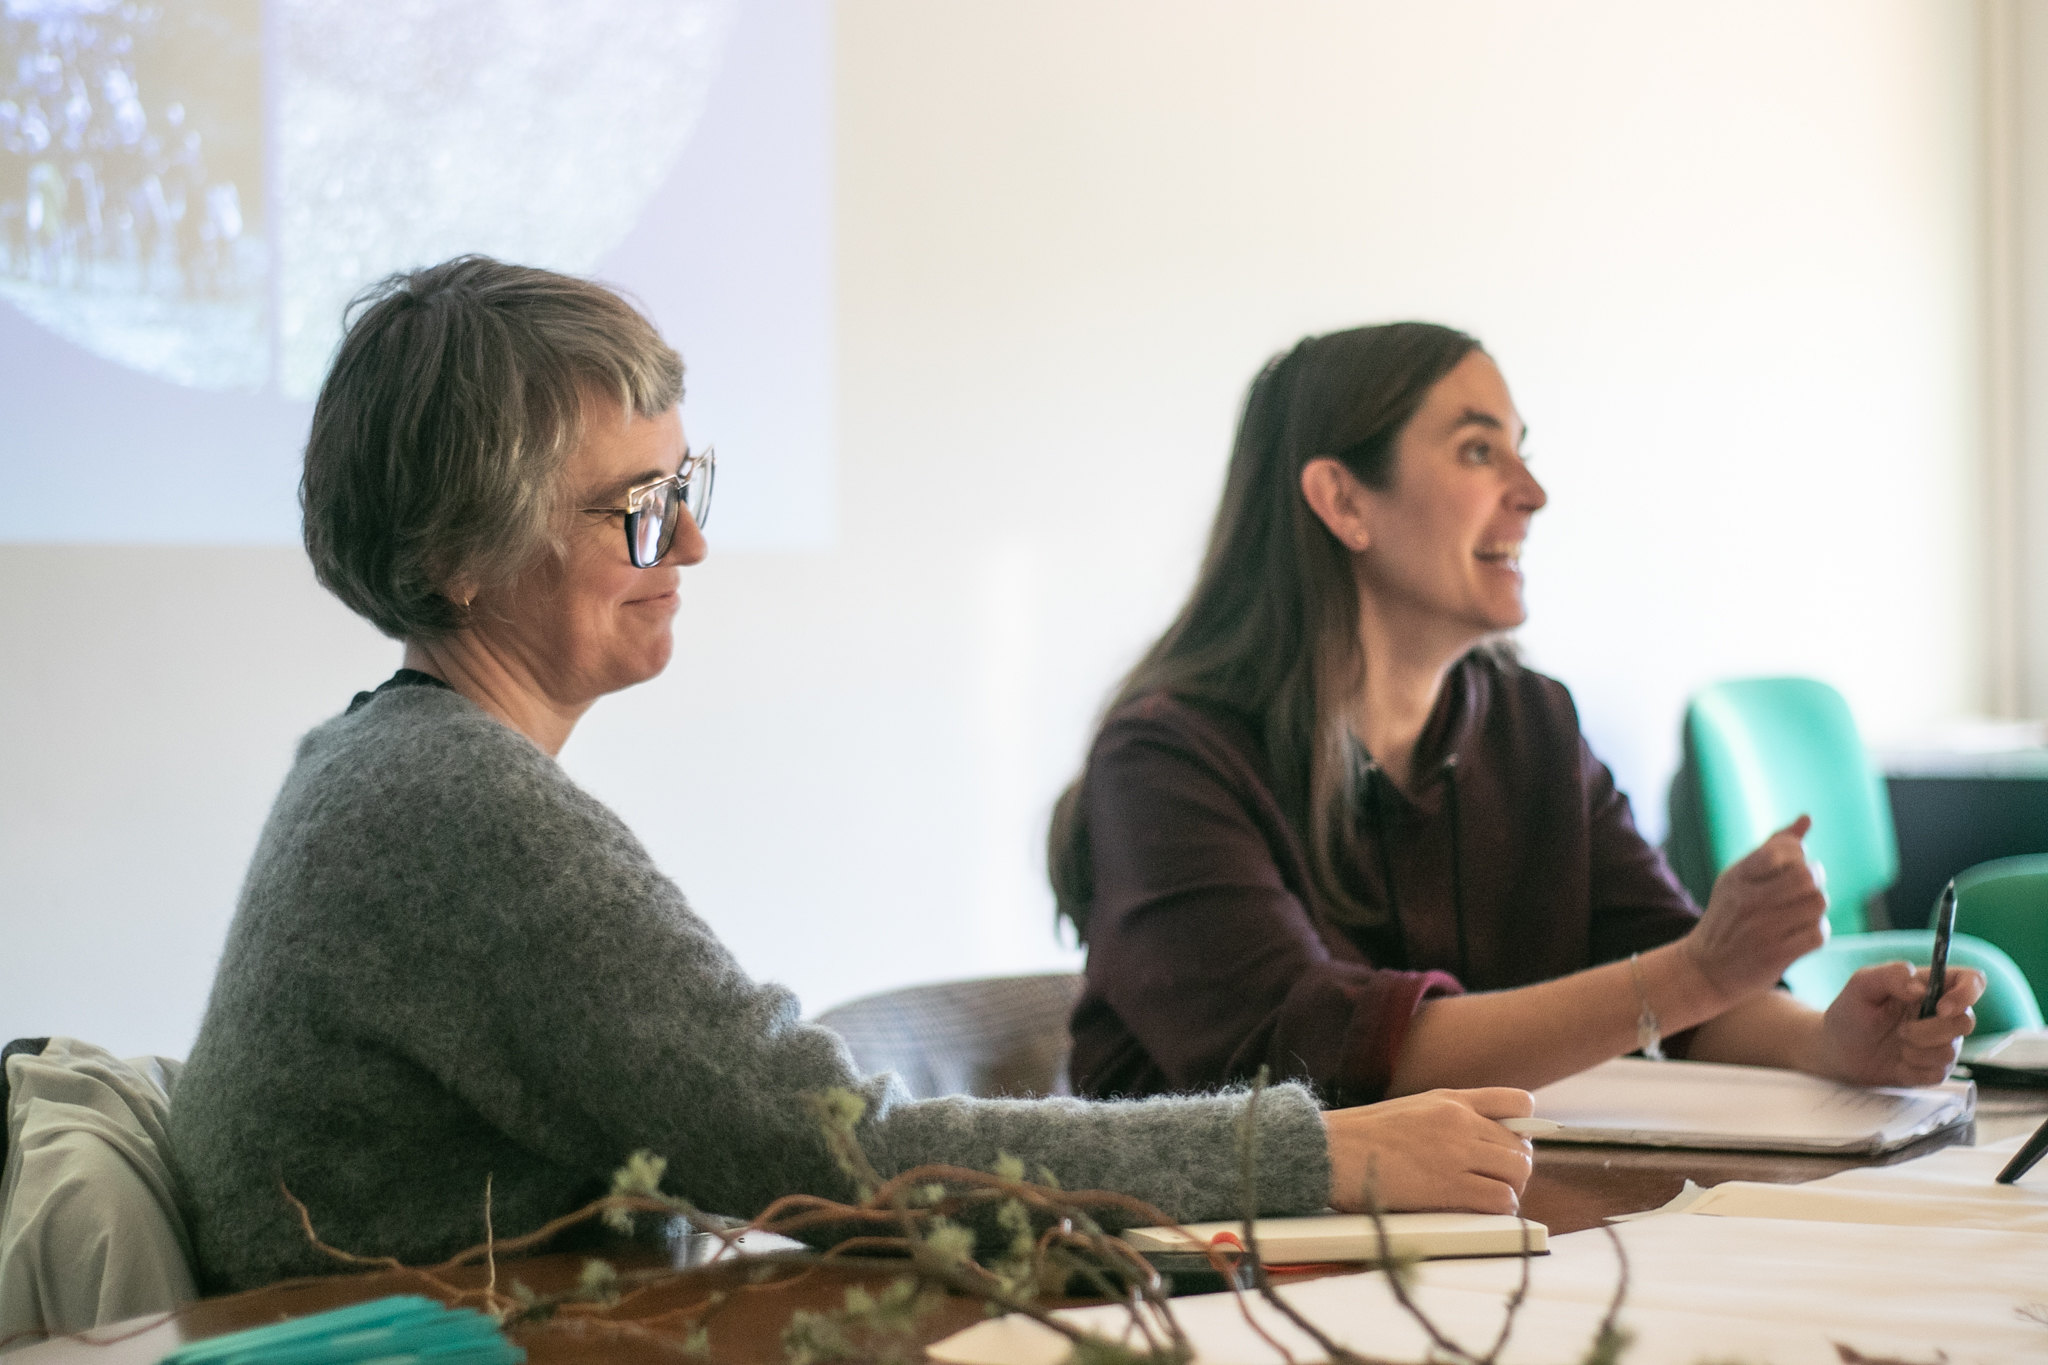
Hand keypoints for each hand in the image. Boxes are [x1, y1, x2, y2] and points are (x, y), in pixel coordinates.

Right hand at [1322, 1087, 1534, 1214]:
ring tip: (1490, 1195)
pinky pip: (1500, 1199)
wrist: (1332, 1151)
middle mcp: (1459, 1121)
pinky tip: (1483, 1209)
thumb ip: (1450, 1116)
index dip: (1524, 1129)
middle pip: (1521, 1146)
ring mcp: (1456, 1152)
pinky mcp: (1449, 1185)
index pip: (1518, 1103)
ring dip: (1510, 1188)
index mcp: (1451, 1099)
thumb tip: (1484, 1138)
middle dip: (1515, 1166)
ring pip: (1518, 1172)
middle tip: (1496, 1180)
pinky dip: (1500, 1208)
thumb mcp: (1414, 1108)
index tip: (1512, 1145)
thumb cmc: (1364, 1136)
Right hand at [1681, 816, 1829, 1002]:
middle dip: (1814, 882)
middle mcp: (1748, 901)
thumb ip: (1774, 847)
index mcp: (1737, 877)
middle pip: (1807, 876)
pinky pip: (1817, 934)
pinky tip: (1802, 934)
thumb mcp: (1740, 878)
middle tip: (1802, 892)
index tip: (1790, 867)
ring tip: (1801, 913)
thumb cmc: (1728, 917)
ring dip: (1816, 908)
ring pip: (1817, 903)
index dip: (1797, 855)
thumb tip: (1807, 818)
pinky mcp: (1775, 955)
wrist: (1705, 968)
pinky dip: (1816, 933)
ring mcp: (1762, 929)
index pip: (1782, 850)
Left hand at [1809, 961, 1985, 1086]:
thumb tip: (1920, 988)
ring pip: (1951, 1050)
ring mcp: (1941, 1044)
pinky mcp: (1933, 1069)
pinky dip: (1913, 1069)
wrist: (1837, 1052)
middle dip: (1932, 1030)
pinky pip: (1938, 1073)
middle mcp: (1941, 1015)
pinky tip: (1897, 1063)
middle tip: (1902, 1031)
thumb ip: (1890, 975)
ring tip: (1895, 1044)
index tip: (1942, 1007)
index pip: (1972, 981)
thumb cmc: (1850, 1012)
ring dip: (1917, 1050)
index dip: (1968, 993)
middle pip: (1966, 1021)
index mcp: (1930, 987)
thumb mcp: (1861, 985)